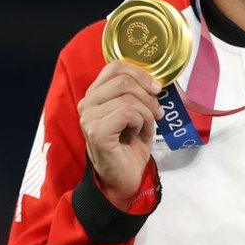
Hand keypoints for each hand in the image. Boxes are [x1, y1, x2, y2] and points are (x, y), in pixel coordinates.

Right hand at [78, 61, 163, 209]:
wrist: (125, 178)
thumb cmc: (131, 145)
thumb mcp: (138, 112)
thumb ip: (140, 93)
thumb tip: (156, 81)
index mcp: (96, 93)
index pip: (115, 66)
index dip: (140, 74)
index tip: (156, 88)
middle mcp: (87, 103)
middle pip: (124, 81)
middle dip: (148, 97)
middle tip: (157, 113)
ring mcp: (89, 117)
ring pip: (128, 98)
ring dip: (146, 114)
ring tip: (144, 128)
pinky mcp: (97, 132)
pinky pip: (128, 114)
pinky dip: (142, 124)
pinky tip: (137, 135)